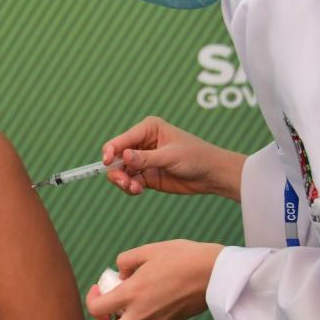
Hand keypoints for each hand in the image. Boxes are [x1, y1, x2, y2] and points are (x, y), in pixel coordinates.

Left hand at [85, 240, 223, 319]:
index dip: (91, 299)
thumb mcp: (149, 250)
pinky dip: (142, 317)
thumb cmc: (183, 257)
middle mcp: (142, 313)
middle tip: (106, 309)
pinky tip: (150, 296)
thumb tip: (120, 273)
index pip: (97, 310)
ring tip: (127, 303)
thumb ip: (126, 260)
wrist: (215, 272)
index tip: (98, 287)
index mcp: (133, 294)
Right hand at [102, 116, 244, 199]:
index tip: (106, 163)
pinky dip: (130, 187)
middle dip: (116, 170)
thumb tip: (123, 156)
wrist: (212, 174)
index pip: (121, 140)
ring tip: (133, 188)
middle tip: (123, 182)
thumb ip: (145, 158)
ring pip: (122, 171)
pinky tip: (138, 190)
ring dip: (123, 181)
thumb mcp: (170, 156)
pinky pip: (130, 181)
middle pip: (117, 156)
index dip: (110, 150)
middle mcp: (142, 143)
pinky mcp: (147, 175)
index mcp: (148, 129)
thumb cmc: (195, 157)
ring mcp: (144, 160)